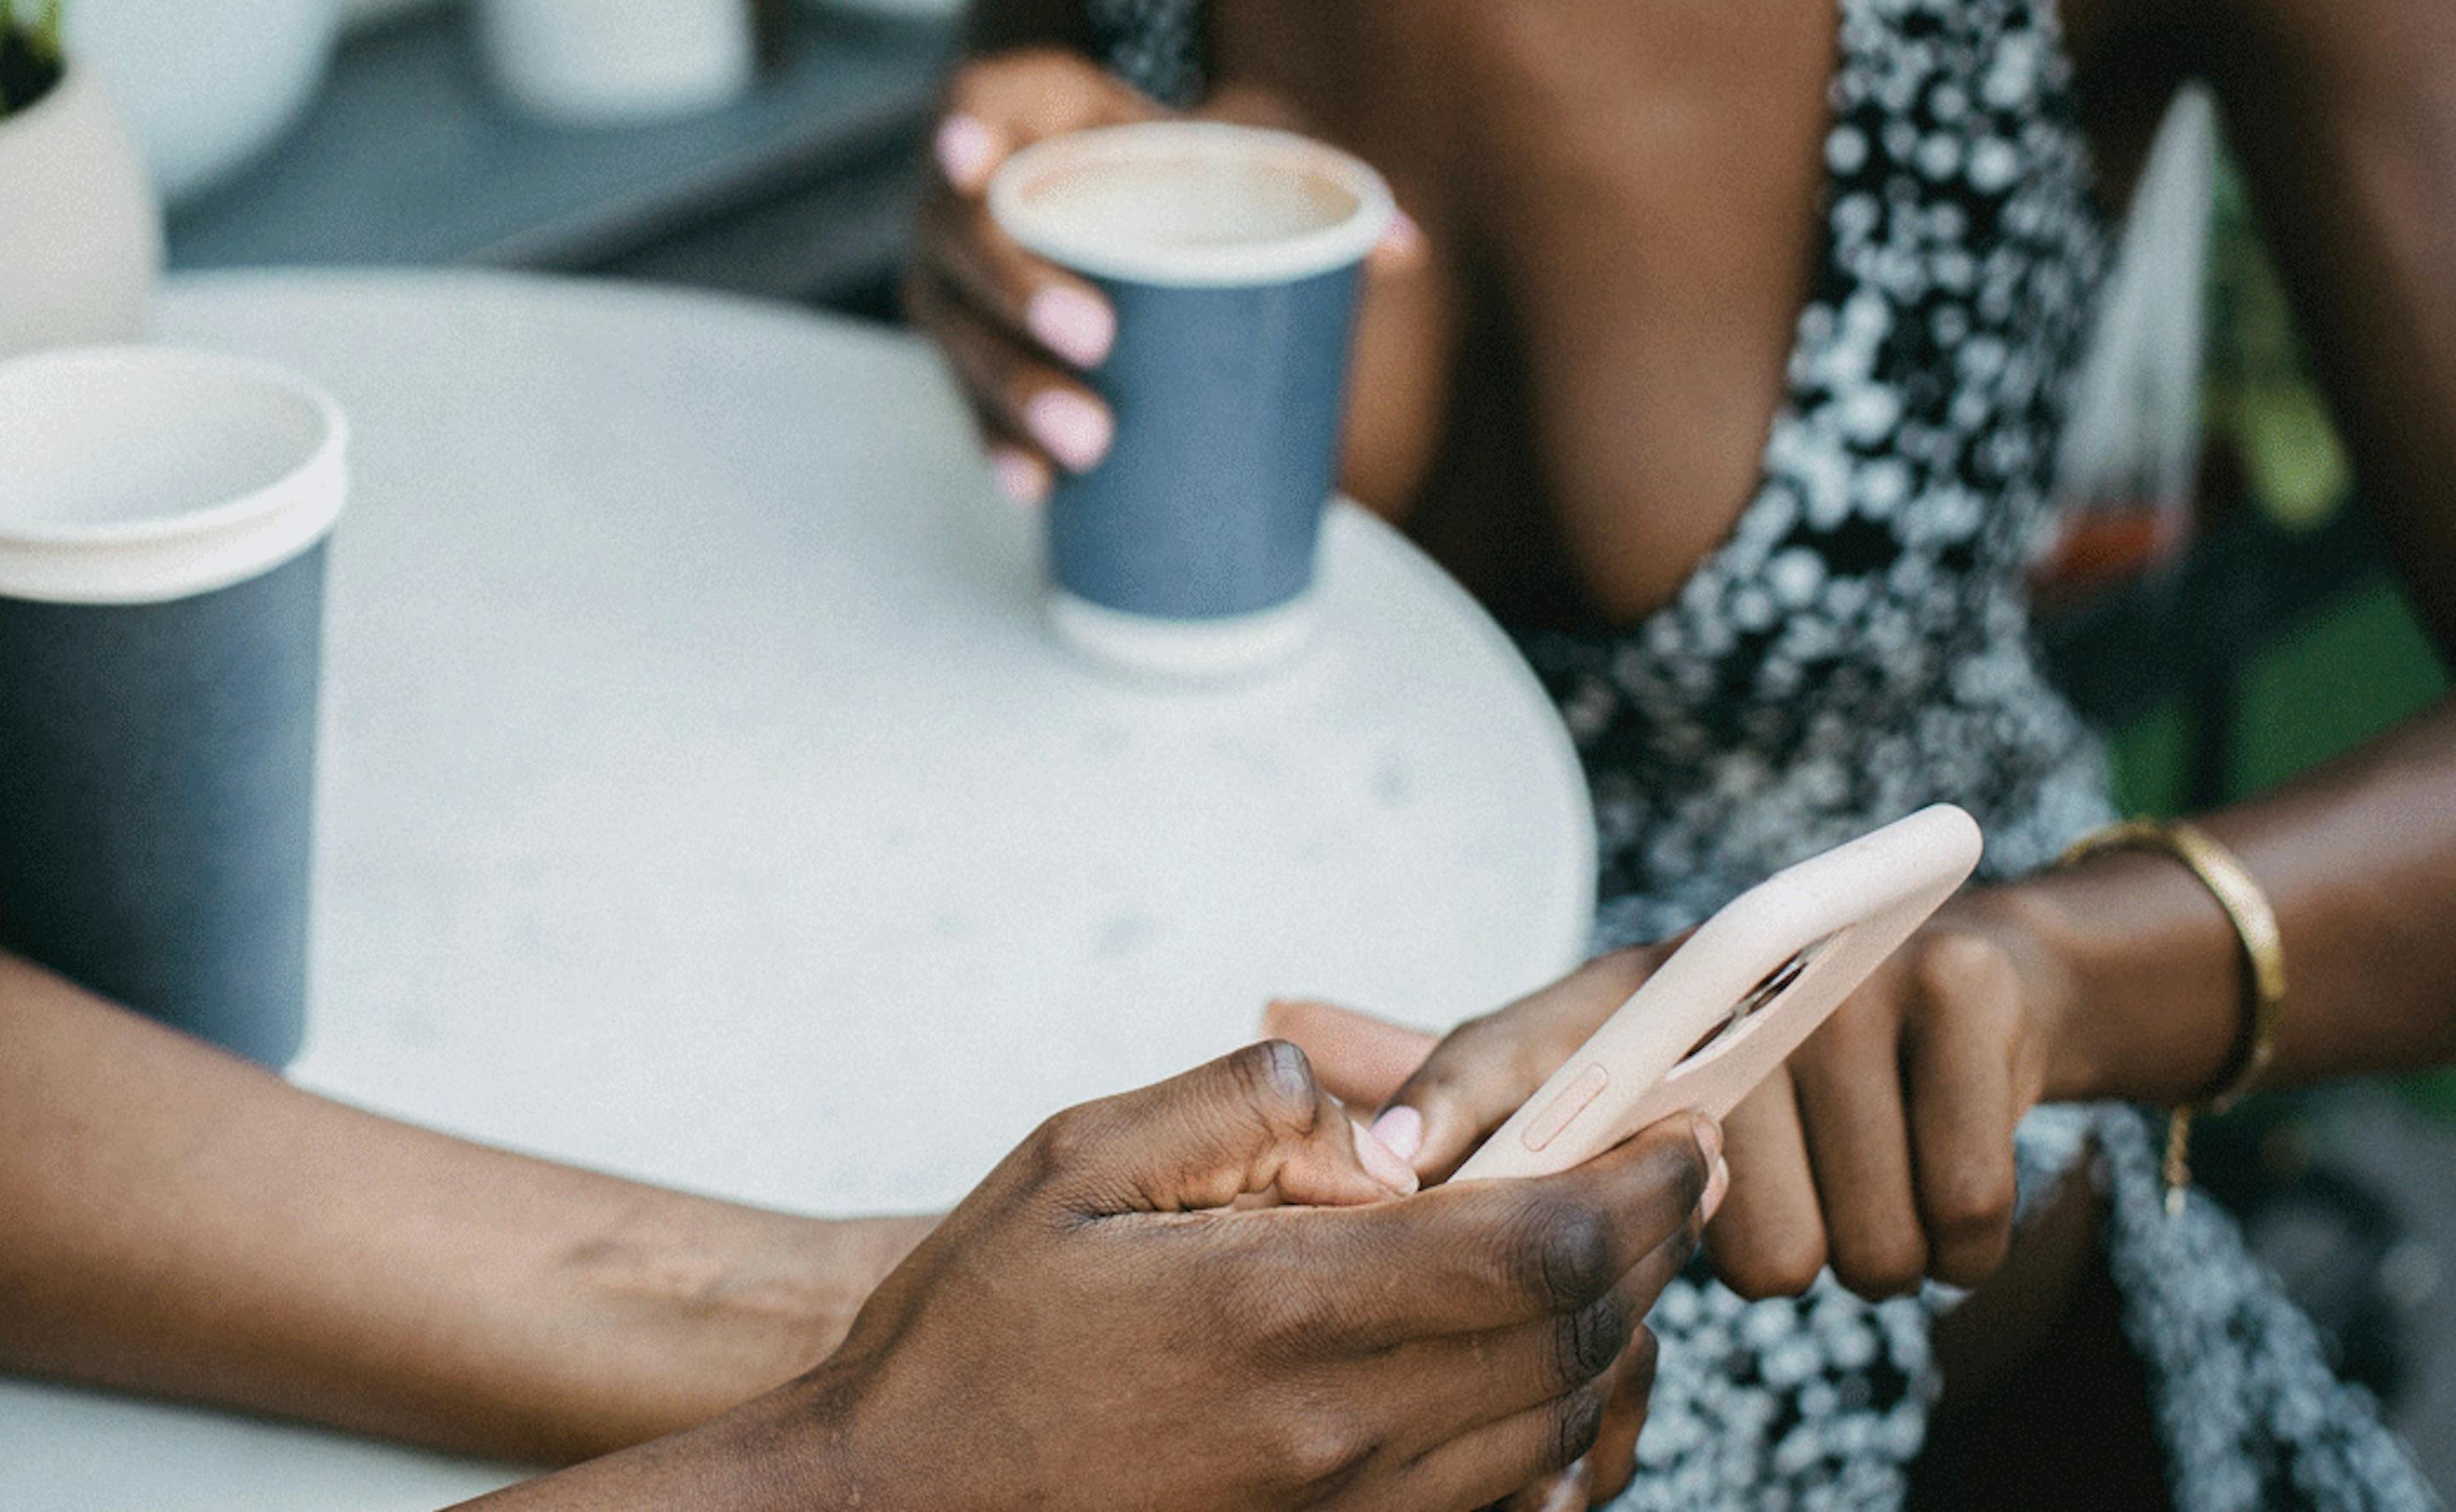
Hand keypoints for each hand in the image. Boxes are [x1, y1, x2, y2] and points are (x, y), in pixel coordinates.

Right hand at [795, 1040, 1720, 1511]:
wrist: (894, 1510)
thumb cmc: (968, 1340)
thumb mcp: (1073, 1163)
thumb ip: (1230, 1106)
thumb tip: (1356, 1099)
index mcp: (1280, 1306)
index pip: (1533, 1244)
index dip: (1632, 1183)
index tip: (1675, 1131)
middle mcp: (1339, 1429)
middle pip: (1572, 1338)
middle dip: (1645, 1247)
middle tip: (1668, 1175)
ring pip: (1555, 1429)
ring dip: (1609, 1338)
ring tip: (1609, 1258)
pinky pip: (1502, 1511)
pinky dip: (1551, 1438)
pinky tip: (1534, 1378)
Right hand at [904, 51, 1359, 501]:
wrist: (1115, 205)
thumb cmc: (1173, 166)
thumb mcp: (1228, 152)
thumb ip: (1308, 181)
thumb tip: (1403, 249)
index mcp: (1025, 111)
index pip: (971, 101)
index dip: (961, 127)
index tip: (970, 157)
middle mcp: (962, 192)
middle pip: (961, 234)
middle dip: (1016, 289)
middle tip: (1096, 338)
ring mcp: (953, 275)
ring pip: (957, 330)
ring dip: (1013, 389)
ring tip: (1088, 441)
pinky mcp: (963, 346)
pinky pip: (962, 399)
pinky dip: (999, 443)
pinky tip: (1034, 487)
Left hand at [1304, 892, 2073, 1302]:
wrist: (1977, 983)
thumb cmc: (1756, 1052)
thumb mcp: (1614, 1050)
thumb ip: (1473, 1068)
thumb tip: (1282, 1016)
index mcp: (1616, 993)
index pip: (1517, 1048)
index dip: (1455, 1109)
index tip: (1398, 1174)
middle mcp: (1718, 962)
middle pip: (1717, 1226)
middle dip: (1750, 1247)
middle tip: (1771, 1177)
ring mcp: (1851, 978)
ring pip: (1842, 1248)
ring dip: (1857, 1244)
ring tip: (1847, 1164)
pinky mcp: (1971, 998)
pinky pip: (1954, 1219)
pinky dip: (1956, 1232)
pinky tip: (1929, 1168)